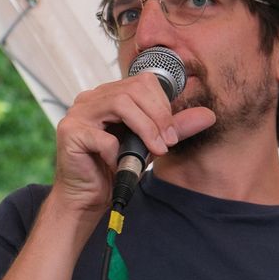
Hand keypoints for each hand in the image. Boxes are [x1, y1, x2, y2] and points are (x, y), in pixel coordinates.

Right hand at [53, 74, 214, 214]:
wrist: (87, 198)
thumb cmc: (114, 168)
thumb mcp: (150, 144)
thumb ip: (174, 128)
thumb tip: (208, 115)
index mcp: (108, 96)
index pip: (142, 82)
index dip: (162, 104)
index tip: (170, 132)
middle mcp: (90, 99)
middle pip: (132, 90)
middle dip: (157, 116)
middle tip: (166, 142)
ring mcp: (77, 113)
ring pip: (119, 104)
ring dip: (144, 129)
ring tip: (154, 150)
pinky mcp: (70, 132)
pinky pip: (103, 136)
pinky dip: (116, 152)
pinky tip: (117, 164)